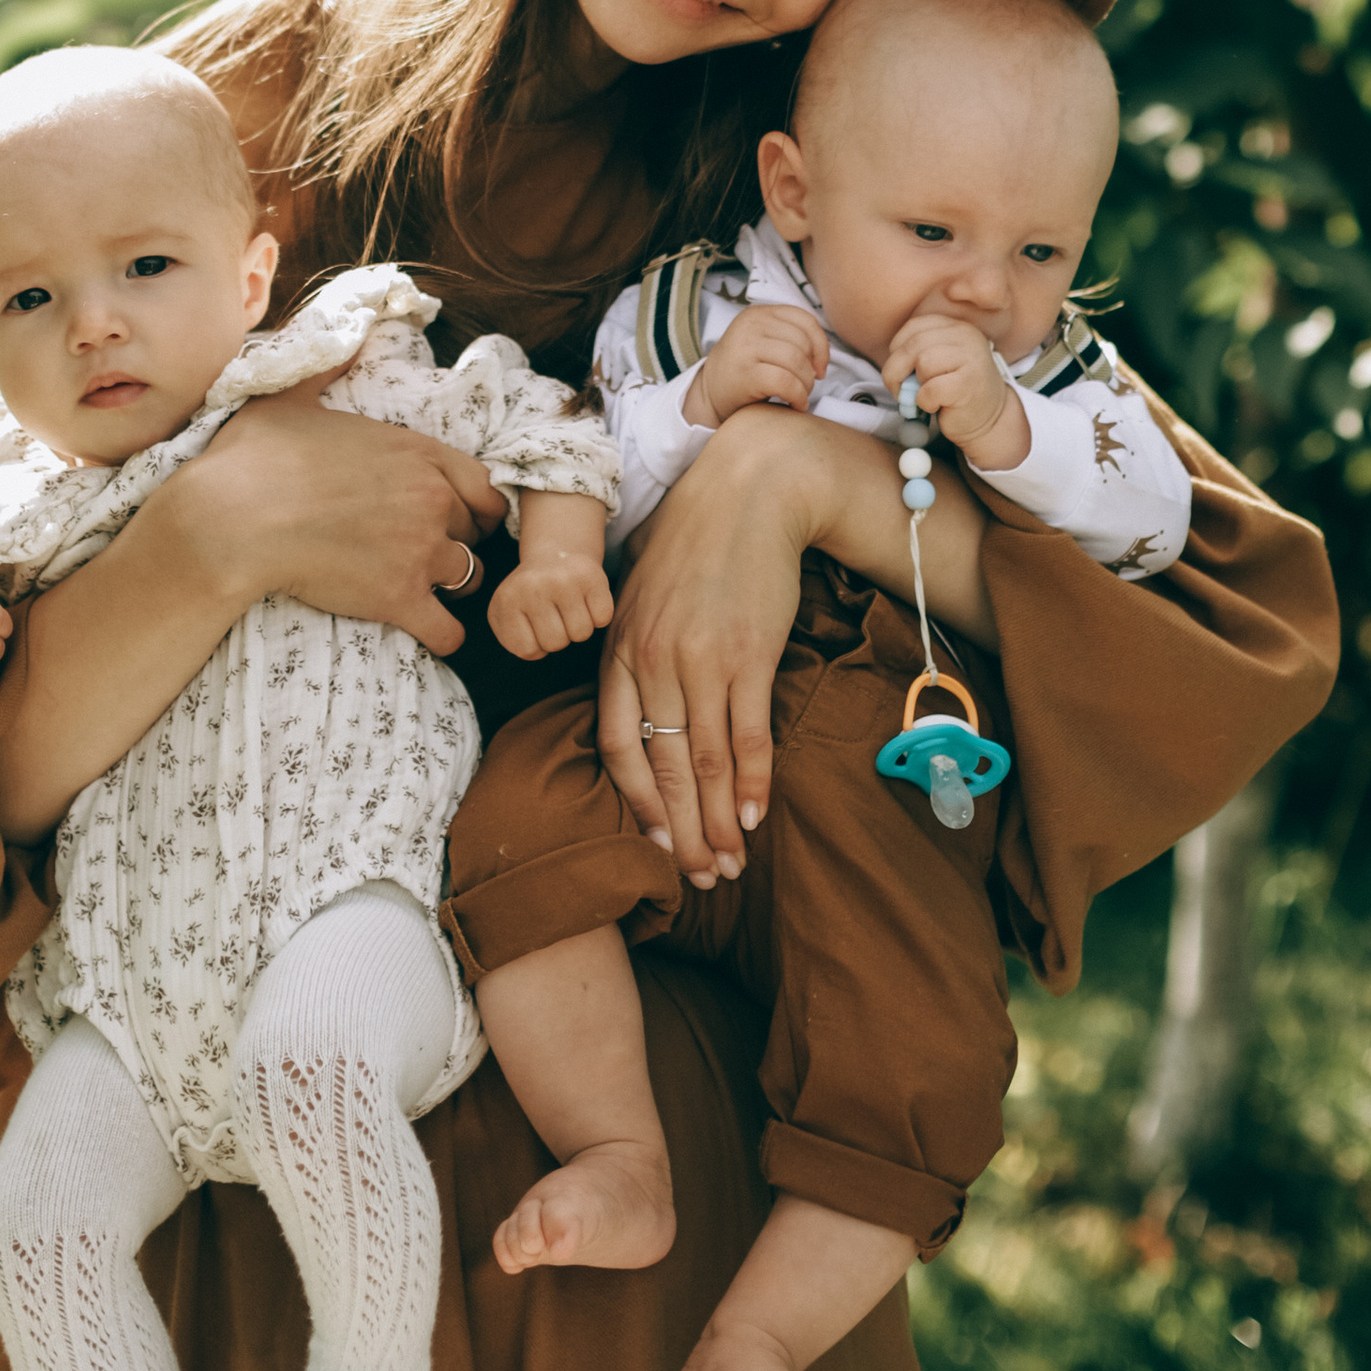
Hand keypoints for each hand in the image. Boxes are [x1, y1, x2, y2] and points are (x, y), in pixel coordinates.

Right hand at [184, 387, 505, 657]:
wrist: (231, 520)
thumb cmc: (255, 458)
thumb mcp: (293, 398)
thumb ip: (329, 369)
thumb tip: (345, 343)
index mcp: (415, 451)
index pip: (483, 484)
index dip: (473, 503)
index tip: (455, 514)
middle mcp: (430, 499)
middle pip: (478, 531)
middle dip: (459, 541)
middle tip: (430, 552)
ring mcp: (419, 550)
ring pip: (468, 576)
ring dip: (450, 585)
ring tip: (423, 588)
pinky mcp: (399, 598)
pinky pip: (449, 630)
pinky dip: (443, 634)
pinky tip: (427, 630)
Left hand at [489, 554, 615, 659]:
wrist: (555, 554)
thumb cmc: (531, 594)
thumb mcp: (509, 614)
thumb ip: (514, 640)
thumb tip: (533, 650)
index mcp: (507, 599)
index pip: (527, 650)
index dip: (536, 645)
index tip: (534, 625)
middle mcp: (533, 585)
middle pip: (555, 643)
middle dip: (558, 636)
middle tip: (555, 614)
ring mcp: (563, 579)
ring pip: (581, 633)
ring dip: (578, 627)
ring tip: (569, 607)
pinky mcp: (591, 576)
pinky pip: (603, 618)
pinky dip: (598, 615)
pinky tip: (585, 599)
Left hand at [597, 410, 822, 886]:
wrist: (750, 492)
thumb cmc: (695, 542)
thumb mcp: (641, 592)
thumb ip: (634, 649)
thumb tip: (638, 704)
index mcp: (620, 647)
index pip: (615, 743)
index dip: (635, 802)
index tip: (655, 843)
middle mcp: (654, 659)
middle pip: (663, 766)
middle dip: (681, 831)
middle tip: (700, 878)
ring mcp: (701, 659)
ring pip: (704, 761)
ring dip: (718, 822)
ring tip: (730, 864)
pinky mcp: (750, 655)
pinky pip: (747, 734)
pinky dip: (751, 782)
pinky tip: (755, 815)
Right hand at [690, 302, 830, 425]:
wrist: (708, 393)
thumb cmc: (744, 369)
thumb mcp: (762, 340)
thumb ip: (788, 336)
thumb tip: (823, 353)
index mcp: (758, 313)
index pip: (805, 319)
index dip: (821, 345)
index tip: (819, 367)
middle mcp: (750, 325)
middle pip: (802, 343)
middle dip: (811, 369)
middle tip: (805, 385)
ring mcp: (745, 348)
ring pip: (796, 361)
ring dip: (806, 384)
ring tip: (800, 395)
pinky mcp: (745, 374)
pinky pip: (786, 382)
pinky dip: (798, 396)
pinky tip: (795, 404)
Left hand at [880, 311, 1022, 464]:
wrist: (990, 418)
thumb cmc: (956, 391)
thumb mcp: (938, 361)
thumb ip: (917, 353)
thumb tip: (892, 365)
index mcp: (955, 327)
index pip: (913, 327)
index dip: (897, 349)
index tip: (899, 368)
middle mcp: (966, 336)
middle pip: (913, 345)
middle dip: (895, 370)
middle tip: (898, 390)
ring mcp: (971, 358)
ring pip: (923, 363)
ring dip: (914, 386)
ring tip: (924, 396)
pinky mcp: (969, 383)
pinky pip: (930, 389)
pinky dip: (924, 402)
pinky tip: (936, 406)